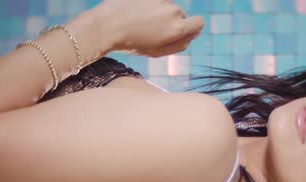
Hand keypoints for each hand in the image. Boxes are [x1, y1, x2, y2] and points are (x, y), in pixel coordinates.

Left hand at [80, 0, 203, 57]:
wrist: (106, 25)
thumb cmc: (131, 43)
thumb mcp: (157, 52)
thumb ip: (179, 45)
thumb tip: (191, 36)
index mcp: (177, 28)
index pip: (199, 23)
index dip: (191, 29)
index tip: (181, 32)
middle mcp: (173, 10)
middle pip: (180, 15)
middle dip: (170, 21)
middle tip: (151, 31)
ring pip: (166, 5)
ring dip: (158, 12)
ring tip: (139, 20)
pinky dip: (148, 4)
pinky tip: (136, 12)